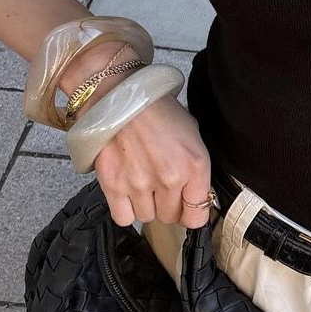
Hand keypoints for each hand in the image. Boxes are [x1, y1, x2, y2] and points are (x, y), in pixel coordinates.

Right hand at [91, 93, 216, 227]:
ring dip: (146, 205)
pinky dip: (125, 209)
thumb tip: (195, 197)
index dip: (191, 213)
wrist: (120, 94)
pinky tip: (127, 191)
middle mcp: (170, 178)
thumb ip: (195, 170)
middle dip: (167, 205)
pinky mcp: (113, 184)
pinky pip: (123, 217)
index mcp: (195, 165)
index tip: (185, 207)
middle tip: (160, 186)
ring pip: (147, 217)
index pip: (197, 215)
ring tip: (141, 182)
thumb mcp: (191, 135)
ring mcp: (140, 183)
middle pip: (171, 217)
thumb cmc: (156, 110)